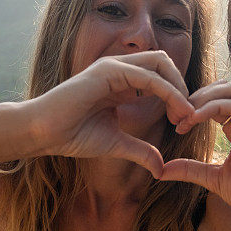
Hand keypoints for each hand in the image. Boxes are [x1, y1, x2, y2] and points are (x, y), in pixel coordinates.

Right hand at [25, 51, 194, 176]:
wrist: (42, 133)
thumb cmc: (72, 135)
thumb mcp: (115, 144)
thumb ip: (140, 151)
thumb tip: (161, 167)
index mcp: (121, 82)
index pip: (160, 76)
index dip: (177, 96)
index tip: (184, 122)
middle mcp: (119, 69)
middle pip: (164, 63)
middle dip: (182, 86)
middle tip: (188, 116)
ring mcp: (113, 67)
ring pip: (160, 63)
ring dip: (178, 88)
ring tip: (184, 114)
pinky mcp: (107, 72)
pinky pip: (147, 77)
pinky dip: (167, 91)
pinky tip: (174, 111)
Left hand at [161, 80, 230, 229]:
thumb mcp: (213, 179)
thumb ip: (190, 170)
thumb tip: (161, 169)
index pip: (216, 99)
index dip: (193, 105)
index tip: (174, 122)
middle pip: (224, 87)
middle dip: (197, 95)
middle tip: (176, 113)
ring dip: (206, 96)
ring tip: (186, 113)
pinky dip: (215, 106)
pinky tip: (196, 119)